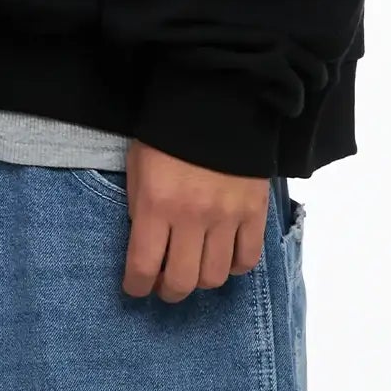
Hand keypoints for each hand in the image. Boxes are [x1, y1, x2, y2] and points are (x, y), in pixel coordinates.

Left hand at [117, 141, 271, 301]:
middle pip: (182, 281)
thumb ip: (141, 209)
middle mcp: (192, 216)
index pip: (143, 267)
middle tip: (165, 284)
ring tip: (195, 268)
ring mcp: (227, 216)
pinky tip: (224, 255)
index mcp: (157, 203)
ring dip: (200, 280)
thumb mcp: (138, 168)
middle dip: (168, 291)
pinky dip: (235, 266)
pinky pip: (248, 259)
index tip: (135, 287)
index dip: (136, 286)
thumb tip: (147, 247)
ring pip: (215, 277)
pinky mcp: (254, 211)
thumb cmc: (167, 133)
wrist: (213, 100)